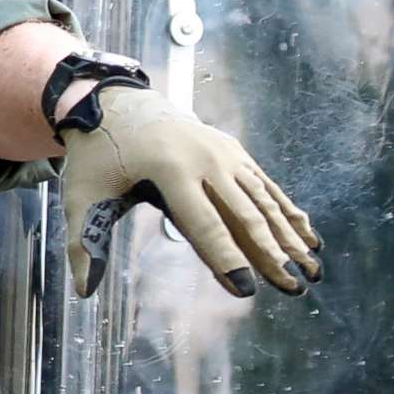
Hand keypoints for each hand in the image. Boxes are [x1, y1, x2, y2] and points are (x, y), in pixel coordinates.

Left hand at [58, 86, 322, 298]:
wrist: (118, 102)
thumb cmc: (98, 155)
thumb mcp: (81, 195)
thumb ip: (84, 243)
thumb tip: (85, 291)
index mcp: (169, 170)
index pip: (203, 223)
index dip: (225, 258)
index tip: (246, 289)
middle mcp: (205, 159)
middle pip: (244, 214)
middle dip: (272, 254)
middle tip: (294, 288)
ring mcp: (225, 153)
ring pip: (262, 201)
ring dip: (290, 237)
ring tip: (312, 270)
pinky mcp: (234, 152)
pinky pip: (265, 187)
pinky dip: (288, 213)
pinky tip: (308, 239)